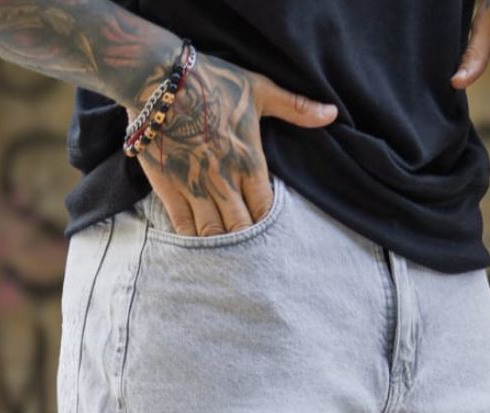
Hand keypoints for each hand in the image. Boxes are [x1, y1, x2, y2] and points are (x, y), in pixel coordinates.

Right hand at [128, 51, 337, 236]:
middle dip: (248, 242)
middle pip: (242, 230)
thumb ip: (295, 108)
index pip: (266, 210)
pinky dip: (193, 242)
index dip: (269, 226)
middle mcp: (224, 181)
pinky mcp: (169, 189)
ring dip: (222, 248)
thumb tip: (331, 114)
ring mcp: (196, 187)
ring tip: (229, 258)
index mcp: (249, 162)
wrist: (157, 77)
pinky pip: (184, 229)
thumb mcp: (258, 89)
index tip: (270, 232)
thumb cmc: (211, 81)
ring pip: (214, 234)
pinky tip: (200, 248)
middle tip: (253, 254)